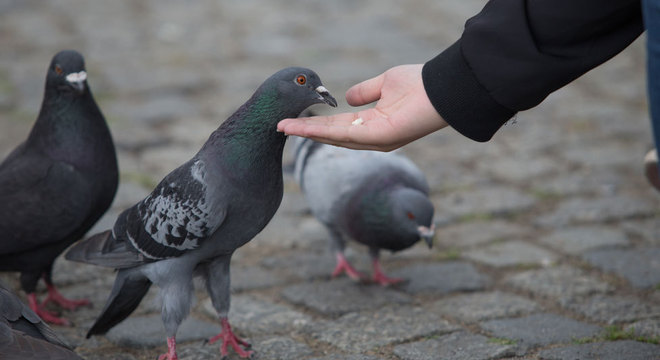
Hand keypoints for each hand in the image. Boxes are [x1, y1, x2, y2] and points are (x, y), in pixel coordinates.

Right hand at [277, 64, 447, 150]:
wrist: (442, 88)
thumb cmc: (419, 85)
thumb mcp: (385, 84)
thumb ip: (365, 92)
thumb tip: (346, 99)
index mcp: (373, 126)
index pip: (339, 127)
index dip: (316, 124)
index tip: (295, 120)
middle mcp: (372, 138)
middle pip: (332, 135)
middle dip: (306, 131)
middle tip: (280, 127)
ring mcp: (376, 140)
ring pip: (334, 137)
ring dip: (308, 132)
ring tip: (284, 127)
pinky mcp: (381, 138)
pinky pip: (346, 135)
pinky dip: (323, 131)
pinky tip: (305, 127)